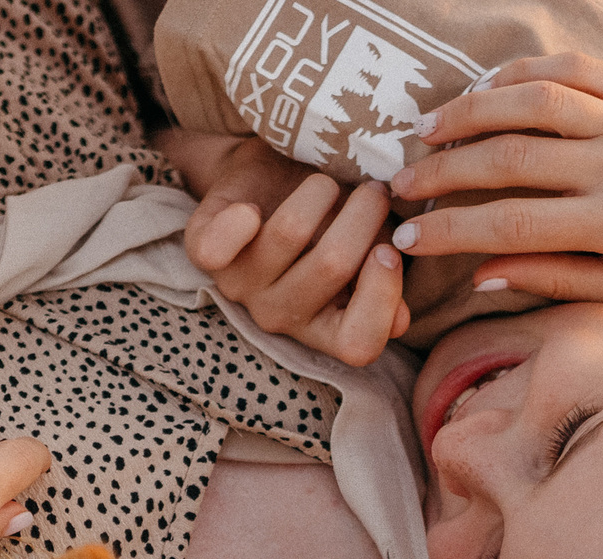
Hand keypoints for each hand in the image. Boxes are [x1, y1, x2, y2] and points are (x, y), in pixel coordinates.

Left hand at [182, 139, 410, 365]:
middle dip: (363, 215)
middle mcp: (280, 314)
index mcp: (324, 326)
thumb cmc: (332, 215)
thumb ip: (385, 278)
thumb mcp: (368, 245)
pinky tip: (252, 209)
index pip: (357, 345)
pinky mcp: (202, 250)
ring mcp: (240, 285)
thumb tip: (400, 320)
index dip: (380, 297)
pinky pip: (215, 247)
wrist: (272, 169)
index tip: (388, 249)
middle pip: (330, 267)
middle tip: (373, 189)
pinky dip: (236, 220)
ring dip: (321, 191)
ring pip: (290, 234)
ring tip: (326, 180)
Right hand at [385, 54, 602, 311]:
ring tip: (426, 130)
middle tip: (399, 182)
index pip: (511, 225)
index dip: (449, 231)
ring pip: (533, 102)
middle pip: (510, 159)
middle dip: (443, 171)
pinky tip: (484, 91)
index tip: (406, 237)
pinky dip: (520, 76)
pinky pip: (573, 70)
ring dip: (470, 114)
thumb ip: (556, 279)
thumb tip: (481, 273)